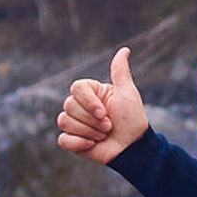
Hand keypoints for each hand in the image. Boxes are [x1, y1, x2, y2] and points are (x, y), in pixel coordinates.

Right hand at [57, 47, 151, 164]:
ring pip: (65, 121)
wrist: (134, 147)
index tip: (104, 112)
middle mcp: (80, 107)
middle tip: (109, 126)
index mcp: (91, 93)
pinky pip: (63, 140)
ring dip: (89, 131)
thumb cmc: (132, 119)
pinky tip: (92, 145)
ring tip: (104, 135)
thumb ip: (120, 72)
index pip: (76, 89)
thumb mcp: (127, 93)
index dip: (88, 102)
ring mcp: (75, 124)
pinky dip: (78, 143)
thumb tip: (125, 50)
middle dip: (93, 120)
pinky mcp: (73, 141)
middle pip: (69, 106)